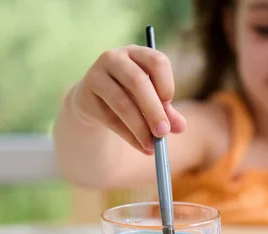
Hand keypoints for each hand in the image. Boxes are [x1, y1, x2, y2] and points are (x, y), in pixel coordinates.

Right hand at [72, 45, 186, 153]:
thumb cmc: (129, 95)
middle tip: (164, 133)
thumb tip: (181, 127)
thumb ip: (167, 111)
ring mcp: (97, 74)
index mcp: (137, 53)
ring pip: (122, 102)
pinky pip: (110, 118)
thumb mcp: (150, 99)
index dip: (166, 84)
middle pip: (138, 82)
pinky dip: (129, 136)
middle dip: (154, 110)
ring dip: (140, 127)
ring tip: (152, 145)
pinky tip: (142, 147)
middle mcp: (115, 58)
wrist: (93, 99)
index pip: (157, 61)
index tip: (169, 104)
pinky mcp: (86, 95)